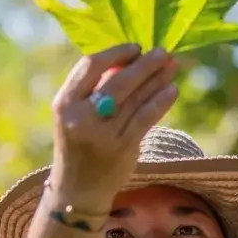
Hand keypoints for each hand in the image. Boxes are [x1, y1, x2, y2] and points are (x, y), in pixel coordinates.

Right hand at [48, 44, 178, 209]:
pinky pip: (145, 118)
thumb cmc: (80, 144)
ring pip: (135, 98)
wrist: (77, 189)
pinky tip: (172, 90)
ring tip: (172, 66)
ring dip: (157, 79)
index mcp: (64, 103)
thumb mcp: (76, 115)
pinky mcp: (121, 148)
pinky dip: (160, 101)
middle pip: (118, 80)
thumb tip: (132, 60)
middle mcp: (80, 117)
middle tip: (163, 52)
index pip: (90, 66)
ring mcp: (102, 134)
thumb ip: (96, 89)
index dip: (116, 53)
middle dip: (144, 64)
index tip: (136, 47)